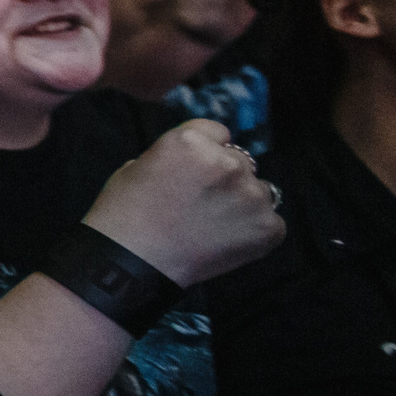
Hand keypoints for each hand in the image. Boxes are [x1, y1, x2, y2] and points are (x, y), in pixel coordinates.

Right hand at [81, 119, 282, 289]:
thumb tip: (194, 164)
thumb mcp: (138, 165)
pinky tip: (227, 241)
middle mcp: (227, 162)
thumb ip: (175, 157)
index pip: (218, 133)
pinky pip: (271, 222)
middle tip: (203, 203)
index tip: (197, 170)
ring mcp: (250, 195)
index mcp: (191, 141)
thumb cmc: (124, 215)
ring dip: (243, 202)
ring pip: (260, 190)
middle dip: (225, 178)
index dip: (206, 152)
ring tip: (215, 225)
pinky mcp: (266, 227)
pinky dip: (254, 232)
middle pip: (240, 161)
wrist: (132, 262)